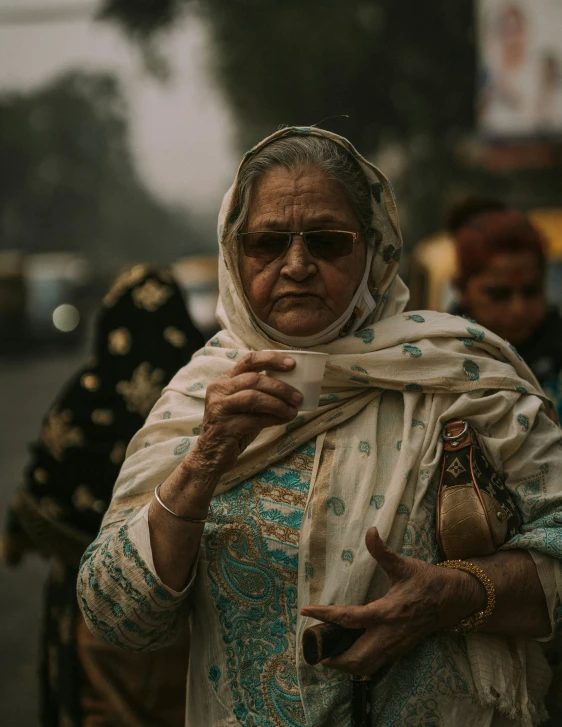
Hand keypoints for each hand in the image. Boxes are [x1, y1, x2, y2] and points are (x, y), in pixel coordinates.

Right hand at [194, 351, 302, 473]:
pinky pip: (254, 419)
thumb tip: (293, 388)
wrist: (210, 455)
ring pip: (253, 397)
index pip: (249, 360)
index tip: (292, 364)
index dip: (271, 359)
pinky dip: (273, 418)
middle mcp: (218, 389)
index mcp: (225, 379)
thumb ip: (260, 393)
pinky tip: (283, 420)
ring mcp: (219, 407)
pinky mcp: (224, 427)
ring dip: (278, 404)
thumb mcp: (244, 405)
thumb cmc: (233, 427)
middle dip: (280, 387)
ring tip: (293, 411)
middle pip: (254, 379)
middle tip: (298, 397)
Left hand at [300, 528, 484, 675]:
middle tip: (315, 649)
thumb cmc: (427, 581)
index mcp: (387, 612)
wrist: (455, 599)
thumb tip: (370, 531)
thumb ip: (382, 551)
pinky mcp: (400, 650)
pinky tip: (348, 655)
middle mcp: (389, 634)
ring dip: (345, 665)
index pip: (349, 619)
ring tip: (327, 656)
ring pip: (366, 667)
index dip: (325, 615)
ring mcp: (396, 646)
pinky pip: (376, 664)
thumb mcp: (404, 564)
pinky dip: (359, 665)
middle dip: (334, 659)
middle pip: (356, 658)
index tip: (306, 611)